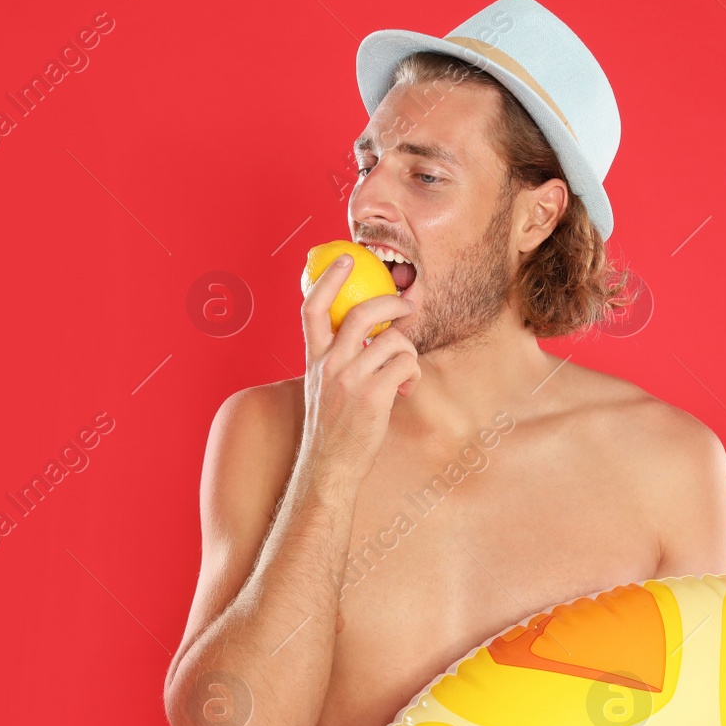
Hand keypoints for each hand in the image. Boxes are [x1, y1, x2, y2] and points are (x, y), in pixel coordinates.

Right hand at [300, 256, 419, 485]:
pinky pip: (405, 365)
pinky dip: (412, 374)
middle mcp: (330, 364)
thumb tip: (372, 336)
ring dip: (408, 352)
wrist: (330, 466)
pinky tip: (405, 390)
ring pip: (393, 341)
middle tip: (406, 306)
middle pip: (361, 313)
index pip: (312, 308)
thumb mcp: (323, 387)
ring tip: (405, 372)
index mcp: (315, 359)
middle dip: (390, 303)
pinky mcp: (373, 395)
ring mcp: (350, 379)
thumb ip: (338, 359)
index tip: (345, 260)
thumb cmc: (333, 428)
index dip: (329, 279)